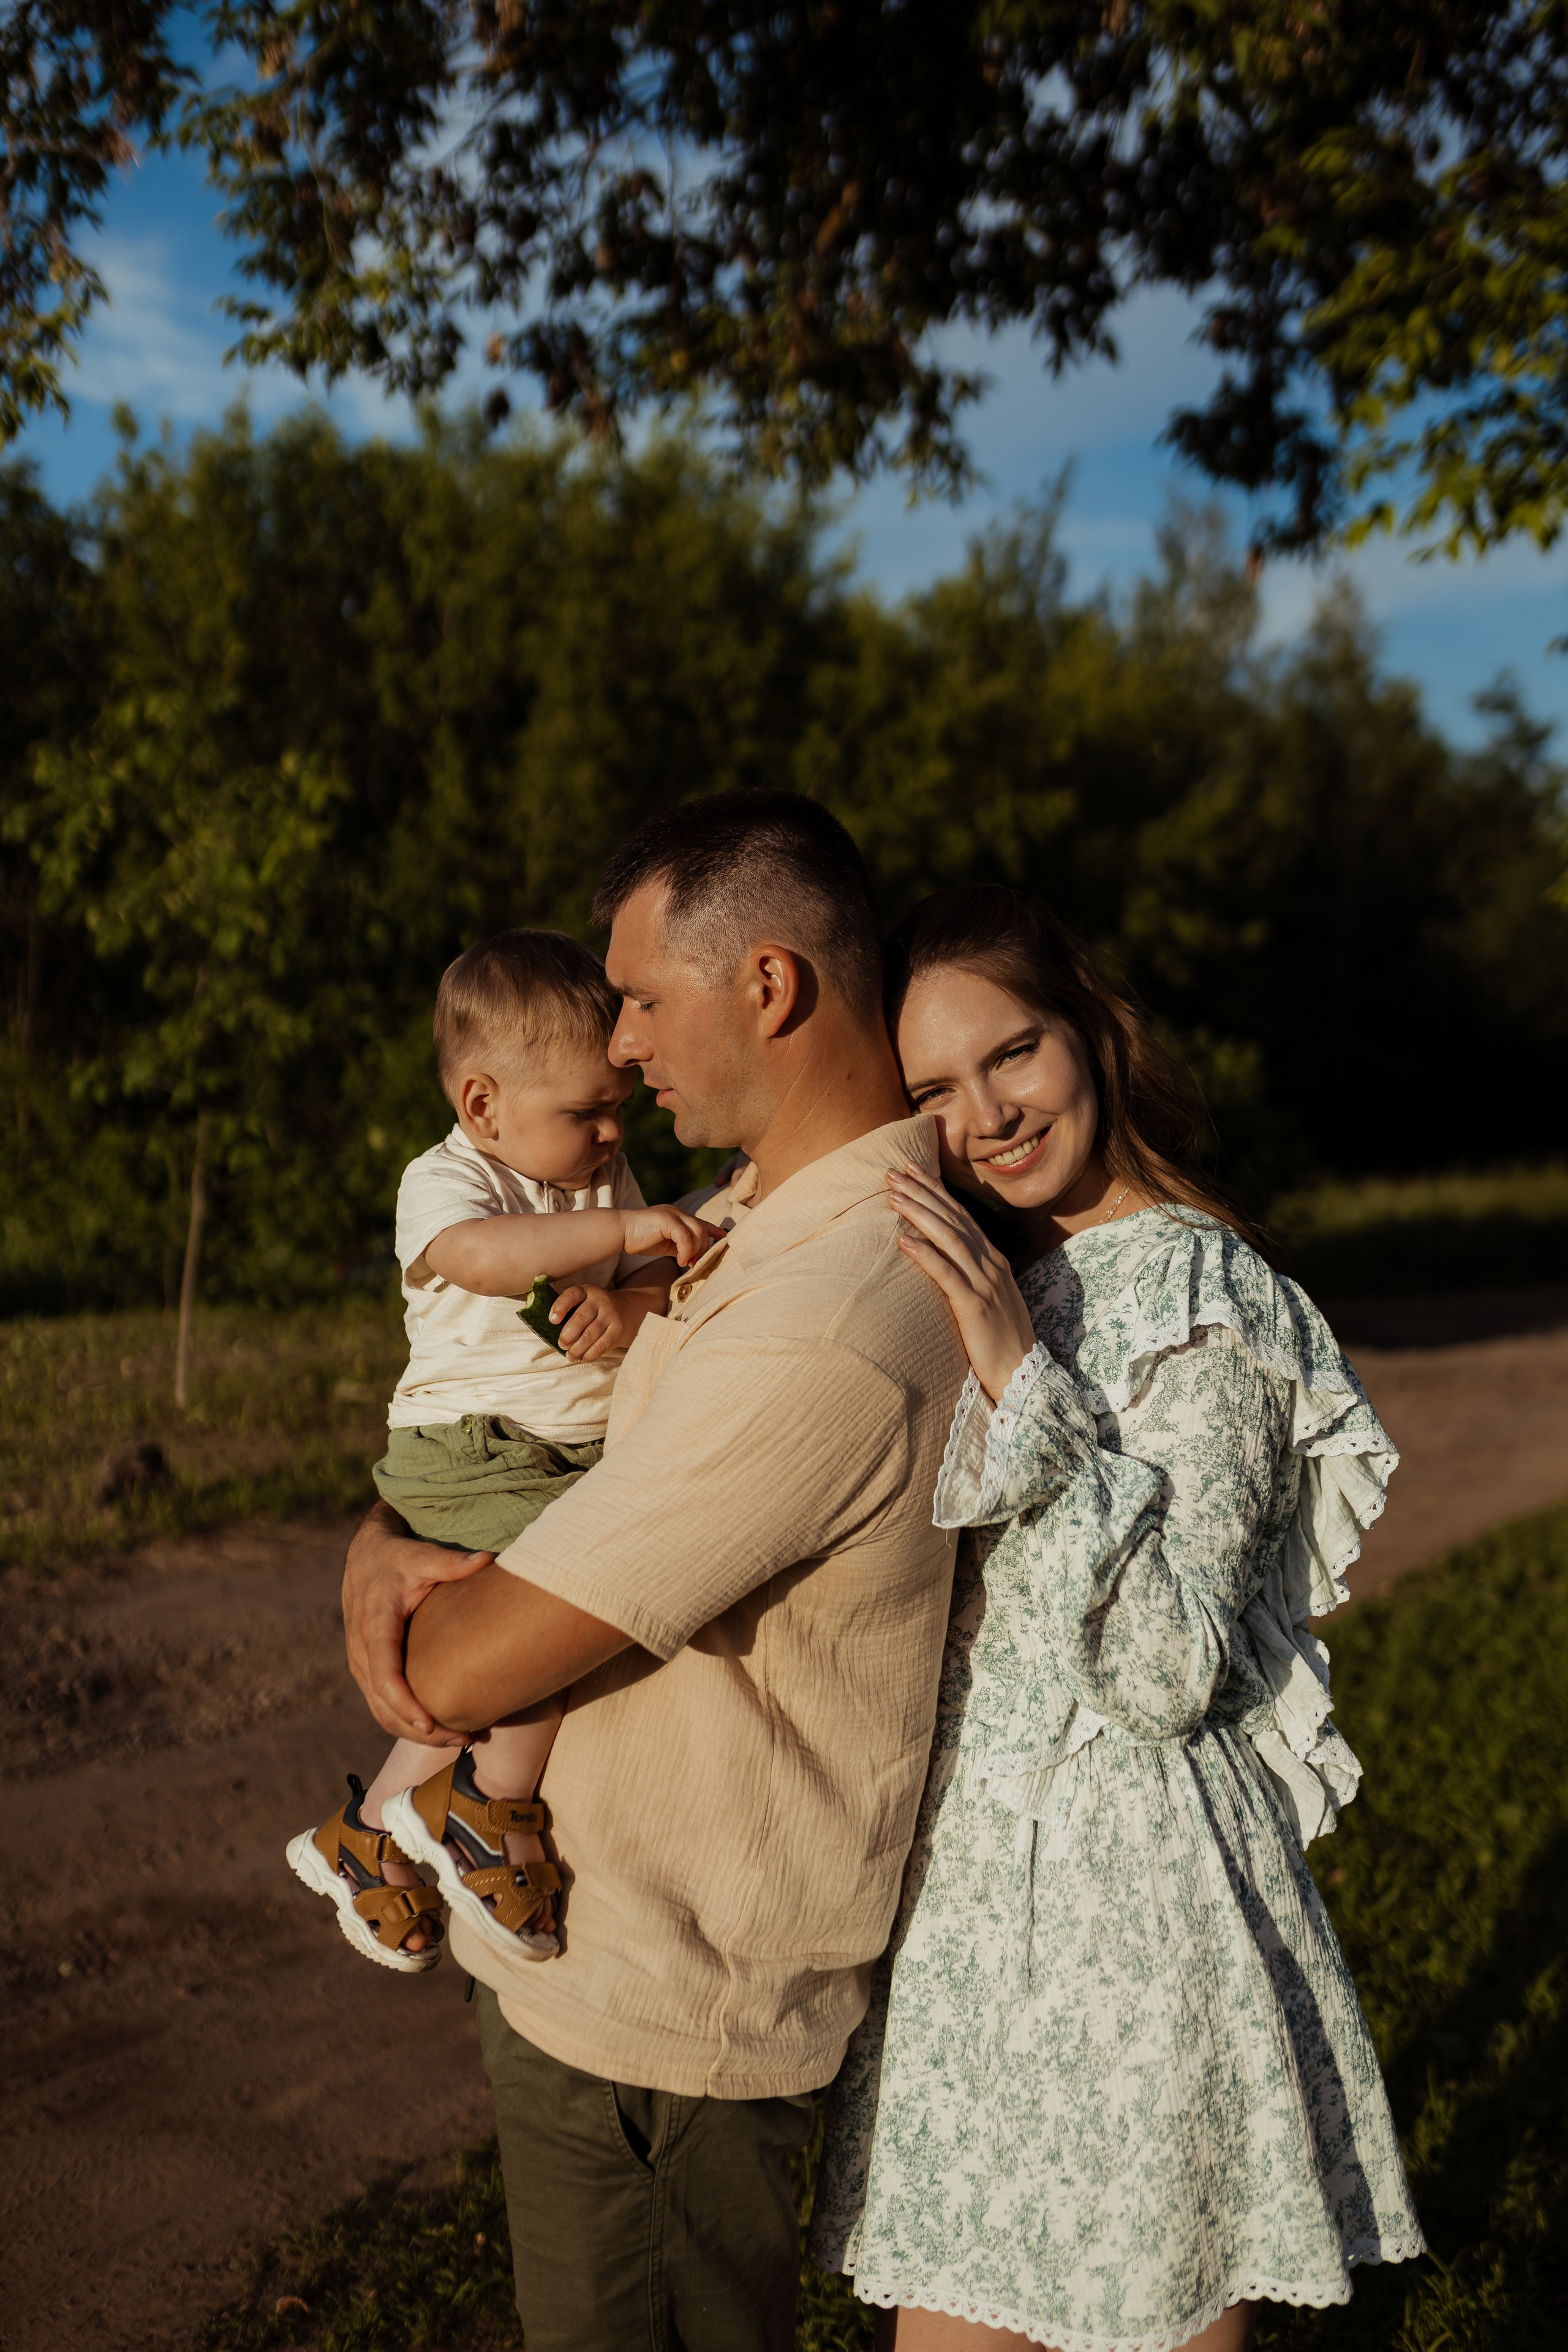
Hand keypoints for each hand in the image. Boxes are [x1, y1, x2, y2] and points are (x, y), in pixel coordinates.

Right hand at [342, 1500, 491, 1741]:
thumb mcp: (421, 1556)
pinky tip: (440, 1727)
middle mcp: (362, 1649)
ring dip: (415, 1733)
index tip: (429, 1725)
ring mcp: (361, 1662)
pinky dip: (406, 1722)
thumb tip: (486, 1560)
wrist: (365, 1557)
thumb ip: (451, 1563)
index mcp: (375, 1624)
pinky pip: (381, 1706)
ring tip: (460, 1739)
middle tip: (464, 1739)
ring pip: (380, 1712)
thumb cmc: (398, 1558)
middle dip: (420, 1730)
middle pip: (383, 1705)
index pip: (384, 1674)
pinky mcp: (366, 1669)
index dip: (404, 1704)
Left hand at [547, 1280, 648, 1360]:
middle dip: (567, 1335)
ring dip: (577, 1348)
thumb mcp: (582, 1302)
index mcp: (585, 1291)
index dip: (560, 1307)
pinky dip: (590, 1354)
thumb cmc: (593, 1310)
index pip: (571, 1295)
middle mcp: (599, 1300)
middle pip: (580, 1319)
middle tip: (561, 1345)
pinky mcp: (618, 1329)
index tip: (552, 1321)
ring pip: (590, 1335)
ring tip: (570, 1355)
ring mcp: (610, 1314)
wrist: (625, 1311)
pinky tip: (583, 1357)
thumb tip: (544, 1329)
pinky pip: (602, 1345)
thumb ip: (566, 1311)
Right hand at [621, 1204, 721, 1264]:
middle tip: (693, 1264)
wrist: (620, 1231)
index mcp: (677, 1216)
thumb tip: (692, 1257)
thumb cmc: (639, 1239)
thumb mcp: (665, 1243)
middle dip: (703, 1249)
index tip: (724, 1239)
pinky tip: (678, 1261)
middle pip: (703, 1229)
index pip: (701, 1222)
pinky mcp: (666, 1219)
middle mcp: (677, 1212)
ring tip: (685, 1263)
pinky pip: (685, 1237)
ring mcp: (672, 1214)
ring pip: (697, 1232)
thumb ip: (679, 1246)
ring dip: (695, 1251)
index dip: (714, 1231)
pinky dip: (686, 1251)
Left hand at [888, 1165, 1038, 1402]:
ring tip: (893, 1195)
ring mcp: (985, 1283)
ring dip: (919, 1213)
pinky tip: (903, 1239)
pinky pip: (946, 1273)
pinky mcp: (974, 1306)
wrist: (1023, 1373)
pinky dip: (924, 1253)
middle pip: (952, 1218)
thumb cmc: (1000, 1339)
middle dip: (922, 1192)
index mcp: (993, 1260)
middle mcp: (990, 1264)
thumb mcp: (988, 1297)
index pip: (961, 1215)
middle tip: (893, 1171)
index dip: (936, 1191)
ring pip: (948, 1238)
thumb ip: (971, 1274)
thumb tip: (946, 1258)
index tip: (912, 1169)